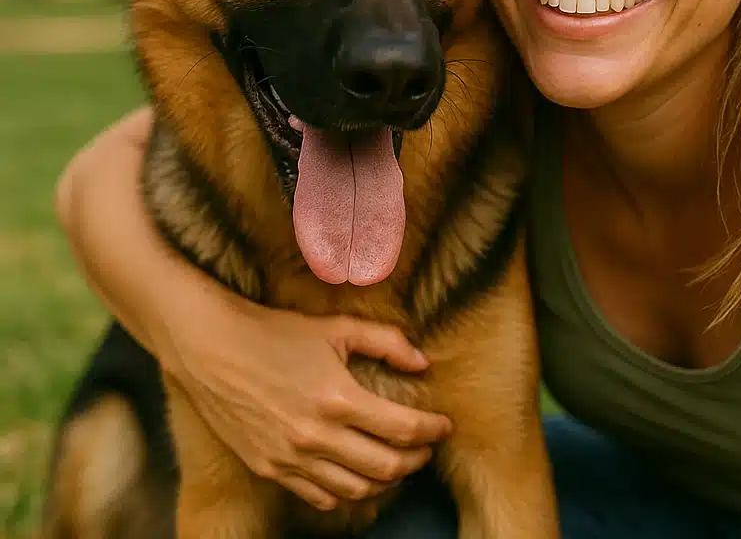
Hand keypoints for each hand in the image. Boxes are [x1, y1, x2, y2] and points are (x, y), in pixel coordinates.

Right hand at [165, 297, 451, 510]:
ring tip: (398, 463)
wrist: (213, 350)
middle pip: (385, 467)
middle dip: (415, 459)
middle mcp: (316, 436)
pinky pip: (319, 497)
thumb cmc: (276, 333)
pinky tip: (359, 476)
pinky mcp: (270, 469)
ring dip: (385, 481)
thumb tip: (422, 363)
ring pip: (355, 489)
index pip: (402, 429)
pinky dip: (347, 493)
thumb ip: (386, 343)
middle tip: (427, 448)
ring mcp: (291, 458)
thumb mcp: (336, 327)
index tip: (444, 425)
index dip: (432, 431)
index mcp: (338, 398)